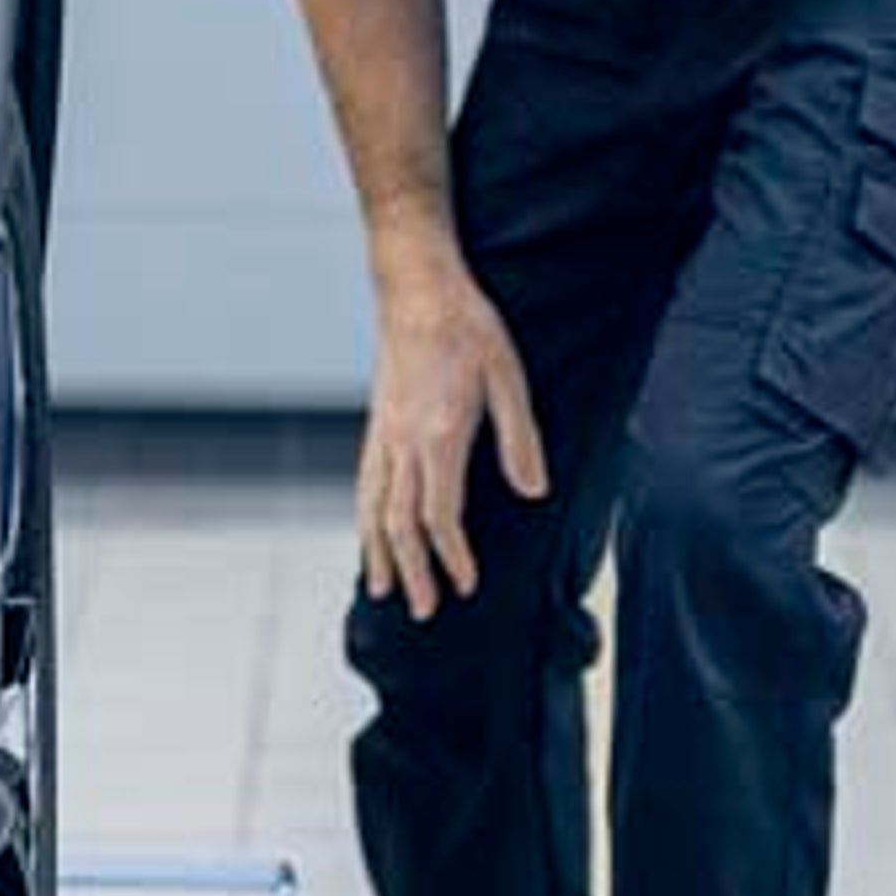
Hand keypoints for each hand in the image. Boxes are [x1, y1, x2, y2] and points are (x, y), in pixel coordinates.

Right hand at [357, 252, 549, 620]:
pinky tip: (369, 530)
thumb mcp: (507, 376)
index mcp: (437, 434)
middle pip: (398, 522)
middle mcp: (402, 440)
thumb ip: (519, 437)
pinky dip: (364, 517)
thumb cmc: (467, 325)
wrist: (416, 284)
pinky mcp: (377, 421)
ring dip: (378, 551)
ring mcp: (383, 431)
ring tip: (382, 589)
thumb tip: (531, 492)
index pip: (438, 514)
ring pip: (372, 505)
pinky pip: (364, 481)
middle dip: (411, 571)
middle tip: (425, 611)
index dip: (452, 556)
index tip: (467, 585)